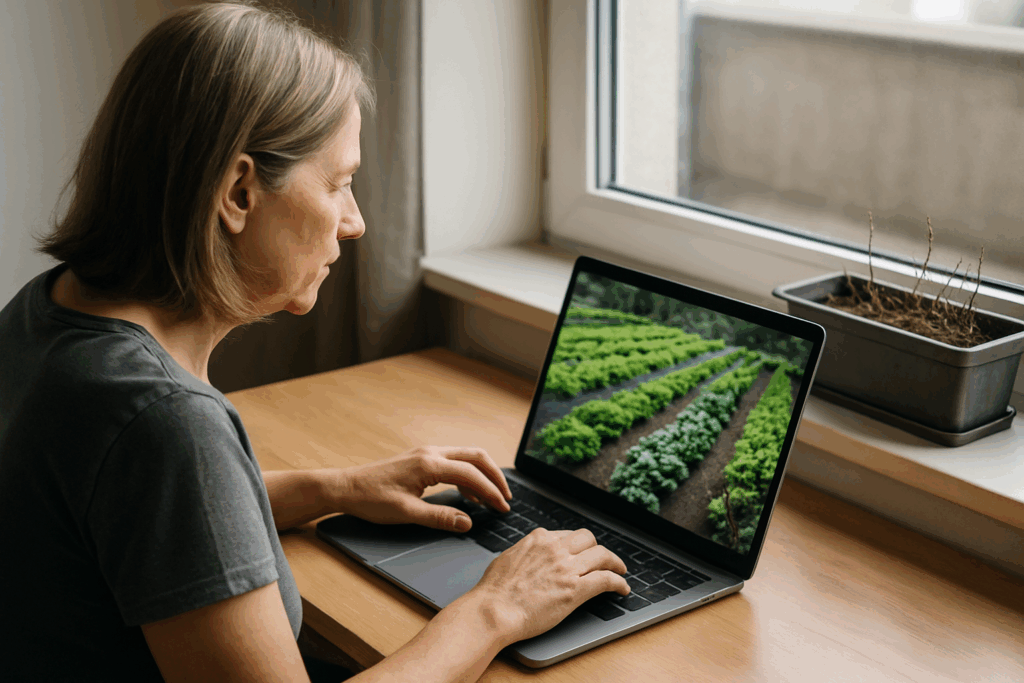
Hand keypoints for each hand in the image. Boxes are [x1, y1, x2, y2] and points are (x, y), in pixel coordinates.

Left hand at [336, 446, 511, 530]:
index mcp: (429, 464)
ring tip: (492, 499)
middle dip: (495, 477)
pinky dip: (467, 475)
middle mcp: (430, 452)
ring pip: (466, 456)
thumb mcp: (406, 514)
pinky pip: (453, 462)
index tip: (503, 508)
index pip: (471, 474)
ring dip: (482, 475)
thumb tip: (468, 522)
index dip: (491, 491)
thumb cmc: (371, 500)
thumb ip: (440, 518)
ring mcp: (426, 453)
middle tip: (506, 499)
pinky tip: (469, 495)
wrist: (346, 487)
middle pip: (476, 456)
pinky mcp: (421, 459)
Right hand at [460, 527, 629, 645]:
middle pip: (589, 539)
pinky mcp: (576, 590)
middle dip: (597, 549)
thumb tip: (529, 554)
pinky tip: (622, 588)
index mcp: (539, 539)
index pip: (567, 535)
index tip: (582, 553)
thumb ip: (524, 552)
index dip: (578, 545)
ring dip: (615, 563)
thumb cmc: (494, 591)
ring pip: (602, 555)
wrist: (494, 610)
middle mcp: (556, 548)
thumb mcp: (508, 558)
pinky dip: (619, 582)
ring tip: (620, 571)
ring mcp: (567, 568)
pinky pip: (606, 580)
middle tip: (603, 560)